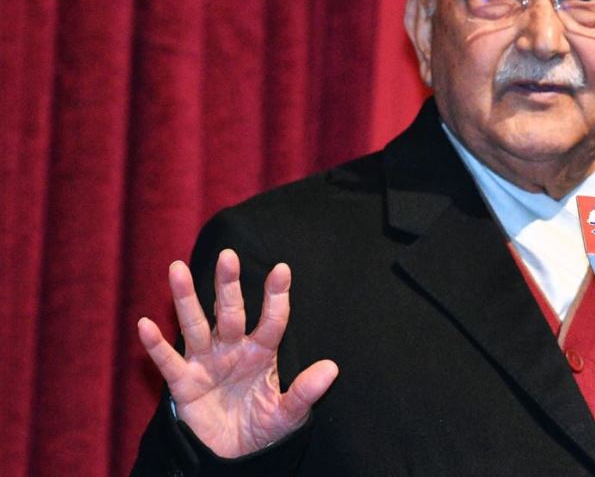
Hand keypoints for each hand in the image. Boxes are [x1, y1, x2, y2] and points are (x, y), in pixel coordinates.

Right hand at [138, 249, 338, 457]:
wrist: (234, 458)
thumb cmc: (262, 429)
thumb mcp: (288, 415)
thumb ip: (306, 392)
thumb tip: (331, 368)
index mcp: (262, 353)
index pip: (272, 321)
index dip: (276, 297)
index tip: (282, 269)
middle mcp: (233, 350)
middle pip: (230, 312)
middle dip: (228, 285)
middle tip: (228, 255)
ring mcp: (207, 363)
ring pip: (196, 325)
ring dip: (185, 299)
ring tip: (177, 268)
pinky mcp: (184, 384)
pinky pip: (168, 361)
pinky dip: (156, 345)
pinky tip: (145, 324)